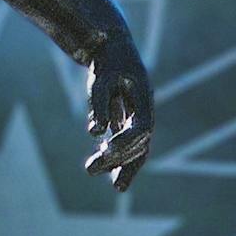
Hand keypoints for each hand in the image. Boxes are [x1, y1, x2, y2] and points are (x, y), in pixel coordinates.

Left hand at [84, 28, 152, 192]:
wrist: (112, 48)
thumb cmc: (106, 62)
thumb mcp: (101, 80)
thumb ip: (99, 105)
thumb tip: (95, 133)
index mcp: (144, 98)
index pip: (142, 128)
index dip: (126, 142)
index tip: (105, 151)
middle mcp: (145, 110)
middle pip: (138, 142)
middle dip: (118, 158)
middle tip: (90, 169)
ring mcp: (139, 115)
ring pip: (137, 147)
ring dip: (124, 165)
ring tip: (117, 188)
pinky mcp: (129, 119)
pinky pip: (128, 143)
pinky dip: (120, 157)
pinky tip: (108, 171)